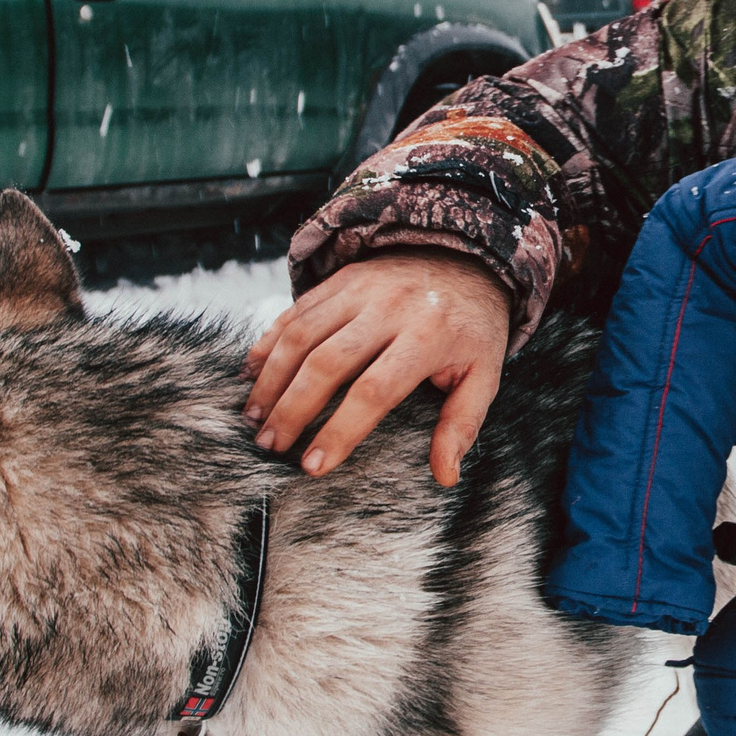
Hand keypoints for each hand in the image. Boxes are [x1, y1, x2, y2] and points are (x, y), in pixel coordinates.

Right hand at [241, 248, 510, 481]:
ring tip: (255, 418)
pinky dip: (268, 341)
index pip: (374, 391)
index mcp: (428, 337)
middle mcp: (390, 309)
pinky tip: (251, 374)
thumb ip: (463, 423)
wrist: (469, 260)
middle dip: (292, 409)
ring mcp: (362, 289)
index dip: (340, 431)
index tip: (313, 466)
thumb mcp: (484, 374)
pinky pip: (297, 310)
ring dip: (272, 378)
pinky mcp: (343, 278)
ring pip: (302, 335)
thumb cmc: (472, 328)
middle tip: (270, 446)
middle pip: (327, 363)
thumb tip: (445, 476)